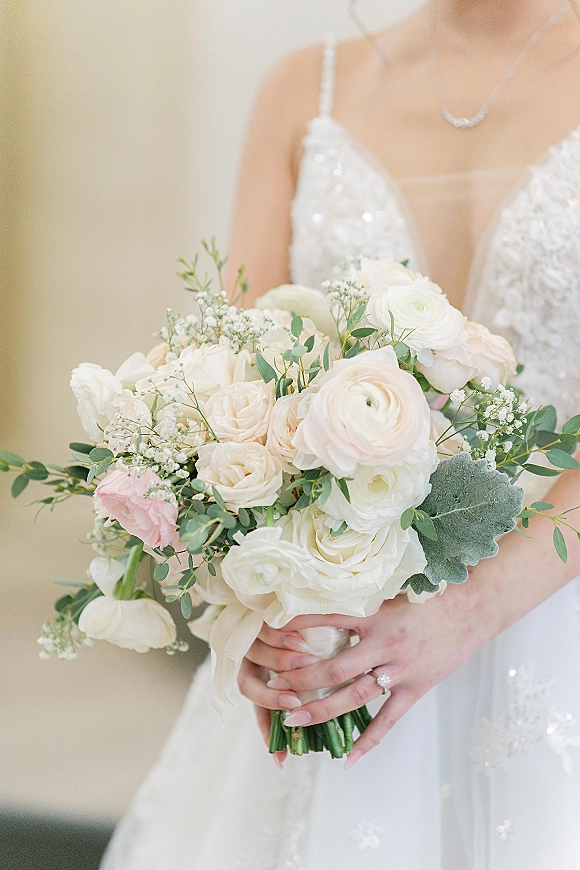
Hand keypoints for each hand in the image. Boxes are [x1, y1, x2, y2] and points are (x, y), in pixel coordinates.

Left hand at [239, 574, 498, 766]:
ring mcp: (400, 670)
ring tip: (293, 720)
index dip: (298, 626)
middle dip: (301, 680)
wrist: (473, 606)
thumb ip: (361, 599)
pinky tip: (348, 758)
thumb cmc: (431, 593)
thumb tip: (325, 594)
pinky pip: (389, 719)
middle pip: (334, 668)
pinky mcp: (416, 688)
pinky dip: (368, 740)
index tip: (270, 631)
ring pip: (355, 697)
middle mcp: (384, 644)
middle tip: (273, 685)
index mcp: (375, 615)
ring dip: (322, 710)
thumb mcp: (391, 590)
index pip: (327, 619)